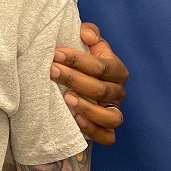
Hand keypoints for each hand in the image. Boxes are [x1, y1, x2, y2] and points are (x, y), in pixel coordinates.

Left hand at [51, 22, 128, 146]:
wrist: (78, 82)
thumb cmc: (82, 60)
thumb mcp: (86, 42)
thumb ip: (89, 32)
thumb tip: (87, 36)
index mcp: (116, 69)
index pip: (101, 66)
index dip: (78, 59)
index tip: (55, 53)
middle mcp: (118, 92)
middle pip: (102, 89)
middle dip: (74, 79)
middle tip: (52, 71)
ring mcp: (114, 112)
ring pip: (110, 117)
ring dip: (88, 107)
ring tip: (66, 98)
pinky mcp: (106, 130)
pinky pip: (107, 137)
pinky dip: (94, 130)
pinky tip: (76, 119)